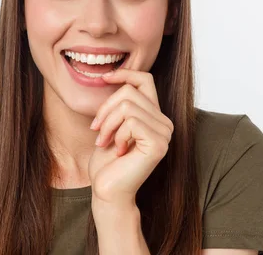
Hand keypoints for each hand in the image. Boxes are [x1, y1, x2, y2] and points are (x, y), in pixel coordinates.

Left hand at [87, 68, 173, 205]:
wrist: (107, 189)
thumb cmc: (106, 161)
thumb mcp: (110, 124)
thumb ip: (118, 103)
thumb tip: (111, 74)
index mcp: (154, 115)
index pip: (145, 79)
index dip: (124, 73)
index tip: (103, 78)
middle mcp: (164, 122)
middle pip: (130, 91)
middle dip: (105, 109)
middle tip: (96, 130)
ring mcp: (165, 133)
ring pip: (127, 105)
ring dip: (107, 123)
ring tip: (103, 141)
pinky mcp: (159, 143)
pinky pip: (131, 122)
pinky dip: (117, 134)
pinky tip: (118, 150)